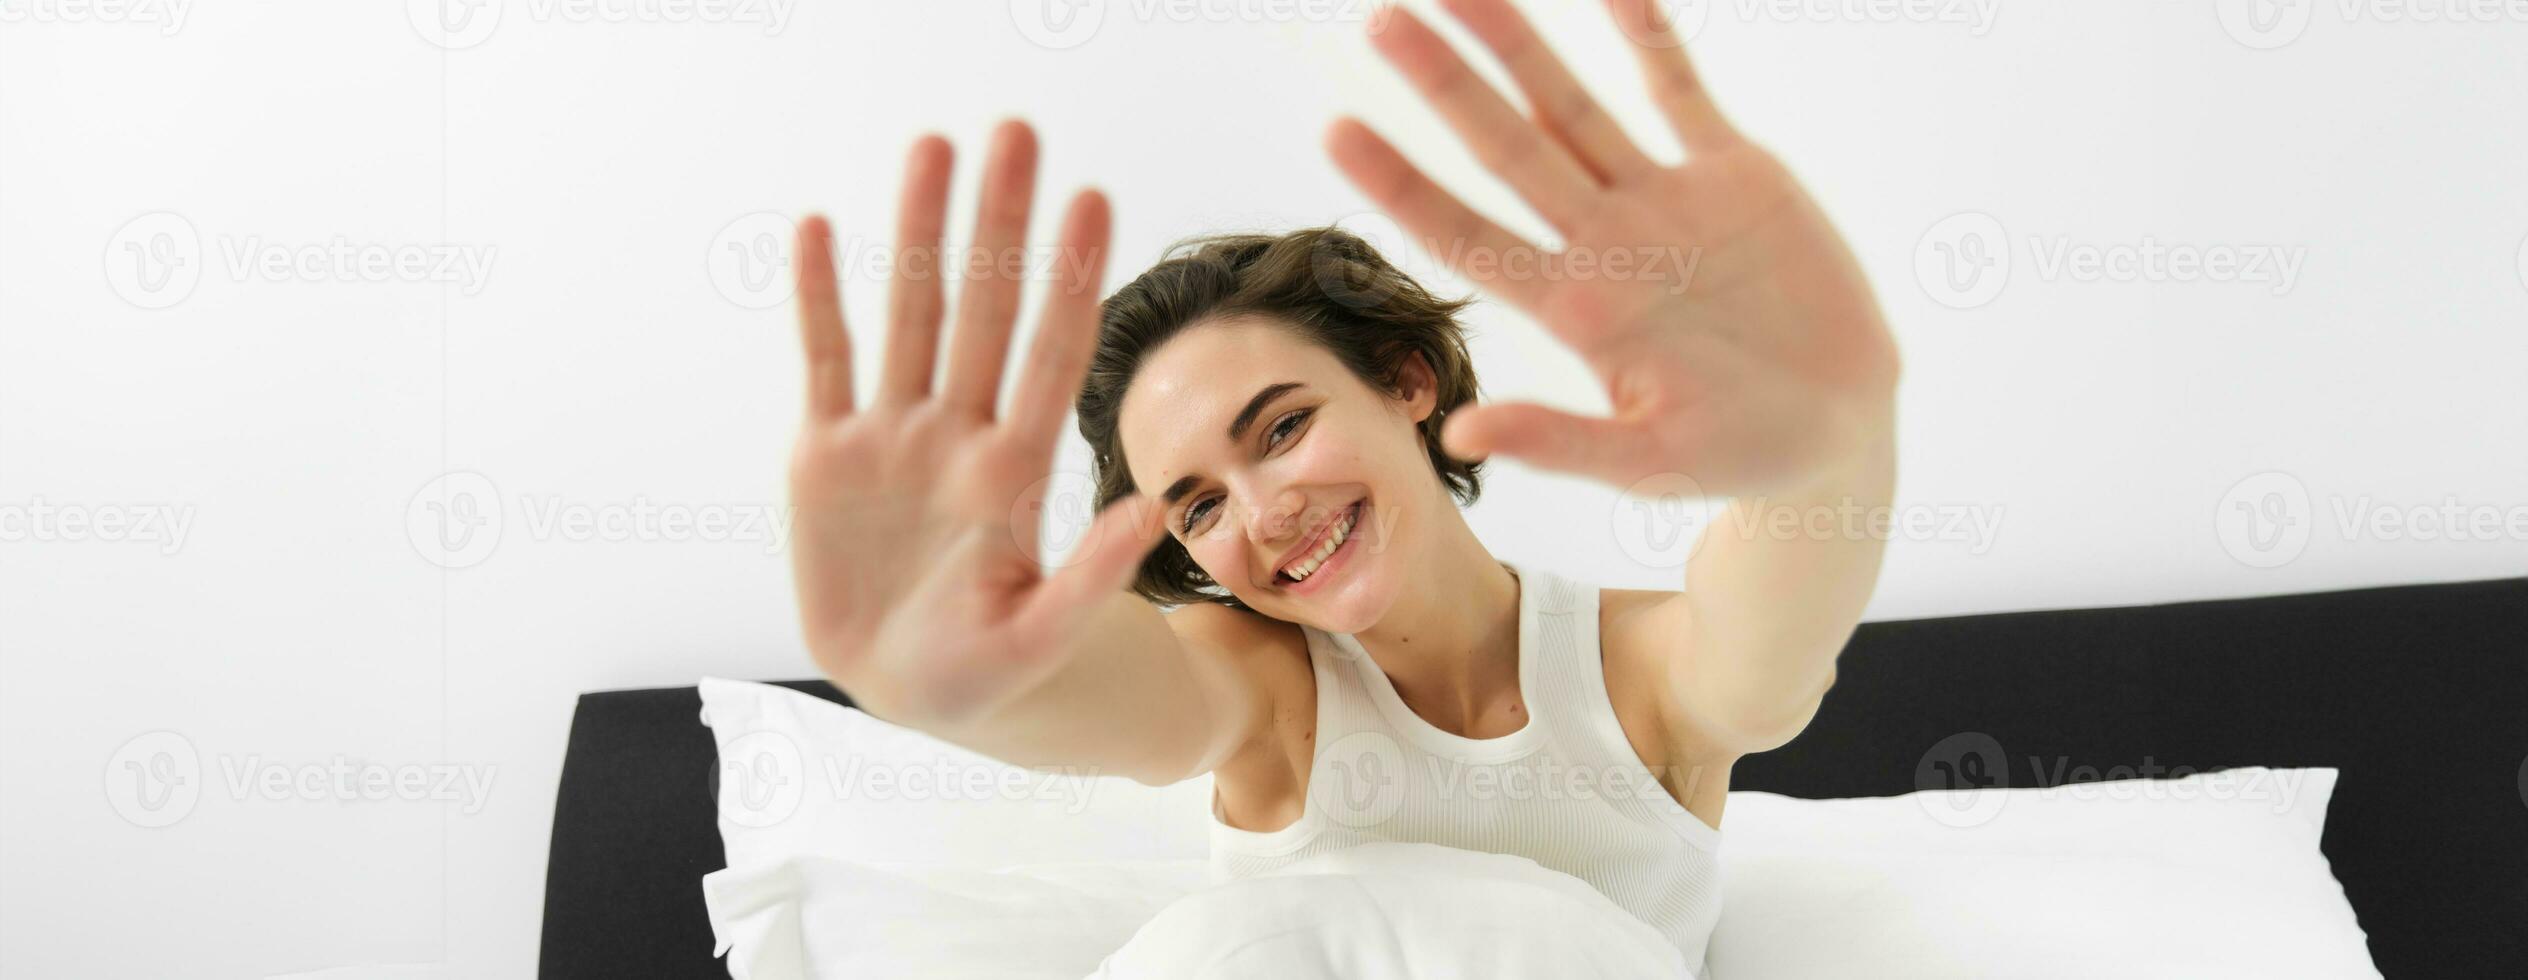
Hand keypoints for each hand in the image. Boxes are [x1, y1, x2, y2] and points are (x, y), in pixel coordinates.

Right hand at [784, 121, 1168, 722]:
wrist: (908, 690)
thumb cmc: (988, 672)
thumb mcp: (1039, 639)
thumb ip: (1090, 579)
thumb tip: (1155, 511)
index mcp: (1013, 474)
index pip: (1052, 354)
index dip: (1072, 279)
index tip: (1093, 200)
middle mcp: (958, 435)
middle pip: (985, 310)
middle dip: (1000, 223)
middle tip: (1016, 133)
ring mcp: (894, 438)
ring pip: (908, 315)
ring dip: (917, 233)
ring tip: (932, 146)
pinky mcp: (828, 457)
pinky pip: (825, 362)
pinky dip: (819, 299)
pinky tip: (818, 228)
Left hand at [1328, 0, 1899, 496]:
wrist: (1839, 428)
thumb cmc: (1739, 455)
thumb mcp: (1649, 461)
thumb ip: (1561, 442)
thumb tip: (1462, 430)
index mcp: (1577, 308)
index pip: (1467, 234)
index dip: (1403, 184)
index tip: (1335, 133)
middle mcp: (1606, 242)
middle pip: (1507, 149)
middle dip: (1446, 86)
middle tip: (1381, 21)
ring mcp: (1665, 201)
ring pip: (1575, 107)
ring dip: (1520, 48)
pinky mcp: (1735, 176)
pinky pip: (1681, 91)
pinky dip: (1650, 39)